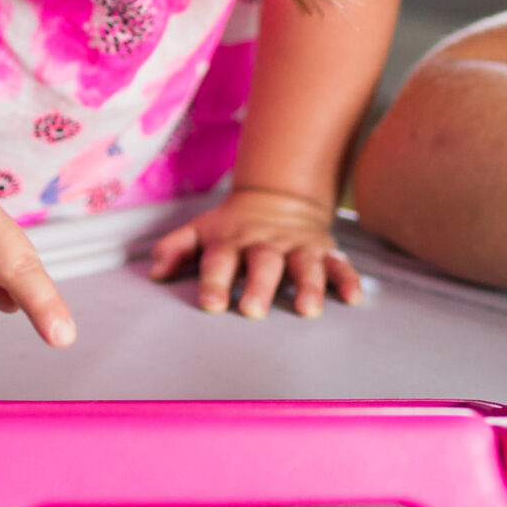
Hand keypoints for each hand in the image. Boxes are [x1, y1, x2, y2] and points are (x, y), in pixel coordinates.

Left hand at [147, 187, 364, 317]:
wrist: (279, 196)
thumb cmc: (232, 226)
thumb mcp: (200, 230)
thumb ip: (175, 249)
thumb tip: (155, 273)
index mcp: (232, 242)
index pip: (219, 260)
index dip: (214, 281)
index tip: (210, 304)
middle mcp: (266, 245)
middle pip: (263, 264)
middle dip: (259, 286)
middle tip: (252, 310)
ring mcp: (298, 248)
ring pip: (304, 265)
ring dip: (308, 286)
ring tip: (308, 310)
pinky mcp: (325, 252)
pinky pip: (339, 265)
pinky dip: (348, 280)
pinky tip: (352, 298)